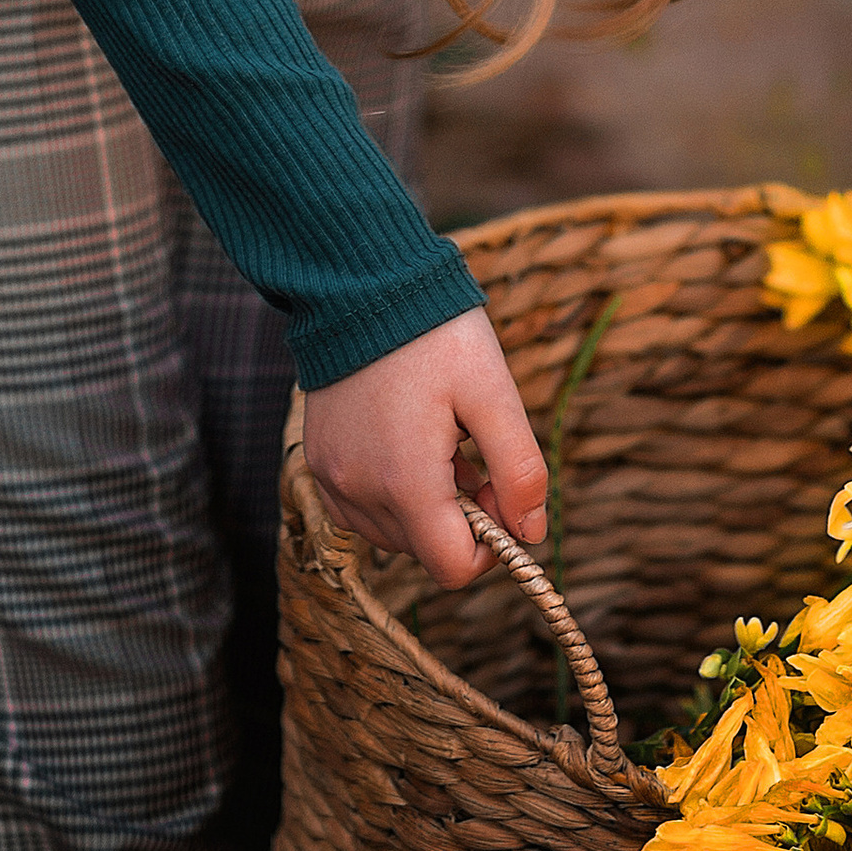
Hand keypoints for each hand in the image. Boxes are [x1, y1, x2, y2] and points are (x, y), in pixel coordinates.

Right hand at [302, 302, 548, 589]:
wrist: (362, 282)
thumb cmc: (435, 333)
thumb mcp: (494, 393)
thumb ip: (519, 470)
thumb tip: (532, 533)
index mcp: (407, 483)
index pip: (453, 568)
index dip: (492, 544)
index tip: (500, 490)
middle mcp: (361, 492)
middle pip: (425, 550)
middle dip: (460, 517)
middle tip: (474, 451)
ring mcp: (333, 478)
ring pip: (393, 532)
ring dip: (426, 505)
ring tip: (440, 439)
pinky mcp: (319, 460)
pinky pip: (360, 507)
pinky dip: (390, 491)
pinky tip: (406, 439)